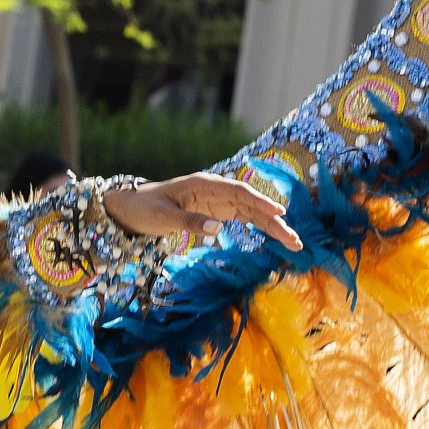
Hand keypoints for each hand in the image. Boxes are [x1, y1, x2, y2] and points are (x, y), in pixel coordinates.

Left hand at [106, 170, 302, 250]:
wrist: (134, 207)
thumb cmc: (146, 208)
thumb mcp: (163, 216)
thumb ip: (189, 222)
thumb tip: (217, 230)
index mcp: (204, 184)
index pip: (238, 190)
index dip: (260, 201)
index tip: (279, 213)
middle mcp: (216, 190)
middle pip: (251, 203)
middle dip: (274, 220)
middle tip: (295, 241)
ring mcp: (219, 201)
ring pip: (252, 212)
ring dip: (273, 226)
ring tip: (294, 244)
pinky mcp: (218, 212)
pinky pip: (245, 218)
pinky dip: (261, 227)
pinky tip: (278, 237)